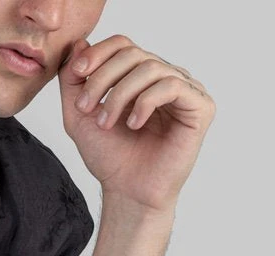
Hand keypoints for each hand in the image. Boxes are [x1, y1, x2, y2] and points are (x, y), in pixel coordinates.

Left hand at [59, 34, 215, 212]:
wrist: (127, 193)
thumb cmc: (110, 158)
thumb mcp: (79, 115)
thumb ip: (73, 81)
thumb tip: (79, 43)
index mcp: (141, 76)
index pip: (123, 45)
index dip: (99, 53)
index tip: (77, 73)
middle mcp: (165, 78)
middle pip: (134, 53)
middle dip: (103, 78)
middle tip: (86, 107)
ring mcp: (185, 90)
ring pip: (151, 67)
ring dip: (120, 94)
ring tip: (106, 123)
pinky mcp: (200, 107)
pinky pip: (172, 85)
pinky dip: (146, 101)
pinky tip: (134, 124)